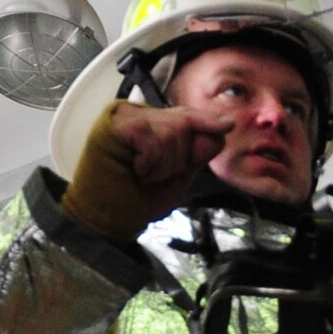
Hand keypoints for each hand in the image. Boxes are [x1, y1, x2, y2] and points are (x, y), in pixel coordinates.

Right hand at [108, 102, 231, 214]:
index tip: (227, 126)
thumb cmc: (135, 199)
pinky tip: (134, 171)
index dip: (207, 121)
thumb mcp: (176, 178)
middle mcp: (138, 114)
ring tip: (141, 175)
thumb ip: (196, 155)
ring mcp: (125, 115)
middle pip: (184, 124)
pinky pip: (153, 139)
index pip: (187, 117)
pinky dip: (149, 164)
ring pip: (171, 132)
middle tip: (152, 176)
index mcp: (152, 124)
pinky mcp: (116, 122)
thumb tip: (219, 133)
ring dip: (162, 166)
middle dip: (177, 160)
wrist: (105, 219)